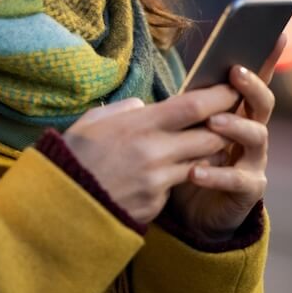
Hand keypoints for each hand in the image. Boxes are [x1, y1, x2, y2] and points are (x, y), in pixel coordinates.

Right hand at [61, 82, 241, 226]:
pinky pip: (178, 185)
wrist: (59, 204)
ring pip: (201, 162)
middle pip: (211, 136)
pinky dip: (180, 176)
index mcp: (138, 125)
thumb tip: (143, 107)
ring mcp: (157, 180)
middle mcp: (154, 152)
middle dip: (225, 128)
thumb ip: (123, 111)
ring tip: (204, 145)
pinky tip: (169, 173)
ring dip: (207, 154)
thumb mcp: (92, 123)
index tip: (232, 88)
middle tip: (230, 119)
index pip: (193, 106)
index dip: (219, 96)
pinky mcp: (156, 203)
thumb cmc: (73, 157)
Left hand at [164, 33, 285, 238]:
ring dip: (236, 126)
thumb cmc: (188, 160)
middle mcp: (251, 132)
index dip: (267, 58)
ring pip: (256, 137)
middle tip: (236, 73)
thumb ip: (186, 109)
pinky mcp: (248, 190)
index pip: (253, 81)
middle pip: (262, 103)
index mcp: (237, 113)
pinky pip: (237, 179)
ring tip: (214, 122)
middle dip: (251, 86)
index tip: (276, 33)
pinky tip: (196, 171)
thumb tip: (174, 88)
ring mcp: (253, 161)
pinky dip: (217, 174)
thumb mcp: (184, 130)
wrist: (192, 212)